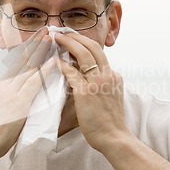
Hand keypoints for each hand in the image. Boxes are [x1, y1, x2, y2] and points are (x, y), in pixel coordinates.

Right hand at [0, 30, 55, 159]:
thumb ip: (7, 97)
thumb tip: (16, 92)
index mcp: (0, 85)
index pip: (15, 63)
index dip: (27, 50)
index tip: (36, 39)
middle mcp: (4, 84)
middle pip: (21, 59)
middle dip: (34, 43)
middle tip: (46, 30)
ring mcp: (10, 92)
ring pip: (28, 66)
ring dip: (41, 51)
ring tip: (51, 38)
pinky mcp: (18, 102)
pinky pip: (33, 83)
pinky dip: (44, 71)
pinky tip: (53, 62)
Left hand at [54, 32, 129, 152]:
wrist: (115, 137)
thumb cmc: (110, 123)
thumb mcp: (112, 97)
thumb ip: (104, 85)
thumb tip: (89, 79)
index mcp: (113, 76)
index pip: (99, 53)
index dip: (85, 43)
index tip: (74, 39)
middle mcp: (107, 75)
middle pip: (92, 47)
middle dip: (76, 36)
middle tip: (62, 32)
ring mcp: (97, 82)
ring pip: (83, 54)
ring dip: (68, 43)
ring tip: (57, 38)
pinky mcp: (86, 92)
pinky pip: (71, 72)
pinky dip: (62, 64)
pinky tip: (54, 60)